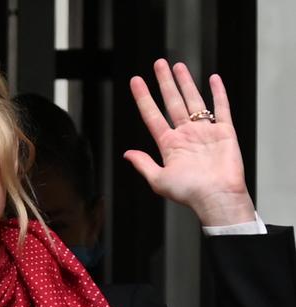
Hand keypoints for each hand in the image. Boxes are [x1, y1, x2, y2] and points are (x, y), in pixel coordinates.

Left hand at [124, 59, 255, 225]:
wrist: (216, 196)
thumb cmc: (188, 192)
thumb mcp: (158, 179)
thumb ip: (143, 164)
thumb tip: (127, 154)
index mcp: (169, 145)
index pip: (152, 115)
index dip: (143, 98)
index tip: (135, 81)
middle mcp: (186, 135)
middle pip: (172, 102)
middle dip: (165, 83)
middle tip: (158, 64)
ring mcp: (205, 132)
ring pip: (193, 101)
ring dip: (185, 83)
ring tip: (177, 66)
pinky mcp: (224, 132)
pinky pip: (221, 108)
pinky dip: (218, 93)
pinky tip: (213, 79)